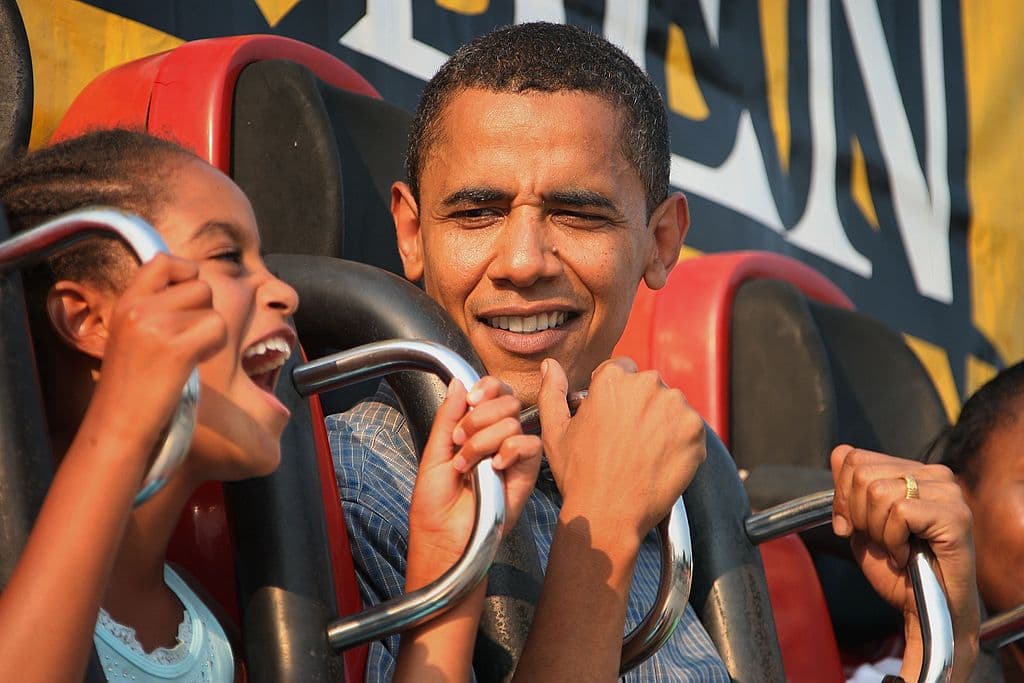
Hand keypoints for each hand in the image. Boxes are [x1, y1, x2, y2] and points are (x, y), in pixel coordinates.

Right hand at [89, 254, 226, 454]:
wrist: (117, 425)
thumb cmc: (132, 387)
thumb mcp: (132, 335)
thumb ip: (156, 309)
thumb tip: (195, 286)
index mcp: (126, 302)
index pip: (164, 261)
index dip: (186, 272)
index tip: (188, 298)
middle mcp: (138, 308)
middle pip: (200, 285)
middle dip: (204, 312)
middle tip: (187, 340)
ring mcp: (156, 326)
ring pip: (213, 308)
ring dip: (212, 331)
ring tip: (188, 354)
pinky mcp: (175, 348)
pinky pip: (218, 329)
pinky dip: (216, 346)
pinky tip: (194, 362)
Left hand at [407, 376, 541, 582]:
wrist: (443, 539)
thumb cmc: (434, 505)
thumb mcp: (434, 453)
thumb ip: (448, 416)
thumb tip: (458, 383)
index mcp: (476, 429)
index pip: (494, 391)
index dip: (487, 387)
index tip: (471, 400)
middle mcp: (498, 438)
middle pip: (506, 401)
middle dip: (479, 418)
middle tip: (461, 441)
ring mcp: (513, 456)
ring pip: (513, 422)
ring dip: (484, 441)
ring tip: (468, 465)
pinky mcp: (526, 475)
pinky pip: (529, 446)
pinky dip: (510, 450)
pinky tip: (496, 467)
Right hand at [538, 357, 705, 548]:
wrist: (608, 514)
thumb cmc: (579, 474)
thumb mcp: (555, 431)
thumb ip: (552, 391)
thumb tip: (550, 365)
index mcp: (613, 379)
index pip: (622, 371)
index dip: (615, 396)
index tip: (611, 420)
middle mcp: (647, 385)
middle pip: (648, 387)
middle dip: (639, 407)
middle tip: (625, 441)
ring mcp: (676, 407)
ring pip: (670, 407)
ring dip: (661, 423)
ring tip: (642, 453)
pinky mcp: (695, 431)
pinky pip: (689, 429)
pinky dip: (679, 443)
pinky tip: (658, 462)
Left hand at [830, 446, 978, 682]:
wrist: (925, 609)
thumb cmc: (897, 571)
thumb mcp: (861, 523)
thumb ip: (849, 489)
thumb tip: (839, 452)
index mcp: (912, 471)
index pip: (855, 458)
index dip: (842, 497)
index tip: (852, 526)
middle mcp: (934, 475)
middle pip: (862, 473)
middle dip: (858, 515)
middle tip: (880, 541)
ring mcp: (949, 493)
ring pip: (878, 492)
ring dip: (877, 531)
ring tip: (896, 548)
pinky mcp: (955, 515)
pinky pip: (900, 513)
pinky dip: (894, 541)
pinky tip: (907, 555)